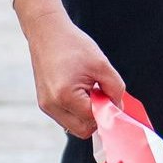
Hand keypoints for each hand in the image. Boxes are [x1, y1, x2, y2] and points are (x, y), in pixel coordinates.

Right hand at [13, 0, 121, 139]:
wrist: (47, 32)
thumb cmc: (73, 45)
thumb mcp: (101, 64)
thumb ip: (115, 89)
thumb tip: (118, 108)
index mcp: (65, 96)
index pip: (94, 120)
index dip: (107, 110)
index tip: (112, 97)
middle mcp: (52, 105)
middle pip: (83, 130)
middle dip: (97, 117)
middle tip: (100, 94)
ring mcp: (46, 106)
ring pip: (74, 127)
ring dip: (86, 115)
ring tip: (88, 90)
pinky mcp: (44, 103)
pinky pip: (66, 118)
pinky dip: (77, 111)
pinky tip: (79, 91)